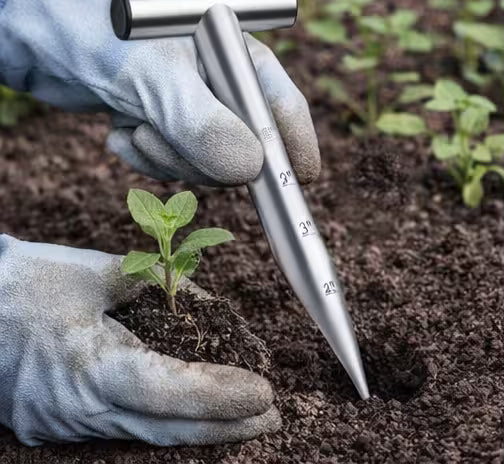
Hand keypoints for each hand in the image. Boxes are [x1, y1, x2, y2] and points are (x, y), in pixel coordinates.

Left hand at [0, 0, 318, 186]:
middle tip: (160, 135)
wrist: (34, 33)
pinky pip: (169, 162)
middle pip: (243, 145)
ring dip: (164, 155)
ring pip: (203, 160)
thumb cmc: (95, 32)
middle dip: (201, 154)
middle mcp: (220, 78)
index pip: (280, 103)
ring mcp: (190, 101)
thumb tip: (251, 170)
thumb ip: (201, 123)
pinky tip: (120, 128)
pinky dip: (142, 155)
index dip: (293, 143)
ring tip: (132, 122)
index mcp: (235, 52)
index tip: (300, 182)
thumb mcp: (152, 77)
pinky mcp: (161, 119)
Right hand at [0, 237, 277, 445]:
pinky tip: (191, 417)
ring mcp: (62, 424)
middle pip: (163, 426)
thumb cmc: (28, 283)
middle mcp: (77, 409)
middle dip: (223, 426)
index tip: (264, 393)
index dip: (219, 397)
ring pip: (143, 434)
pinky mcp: (54, 424)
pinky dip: (161, 423)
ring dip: (197, 429)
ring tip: (247, 420)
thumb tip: (207, 306)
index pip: (169, 391)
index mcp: (89, 366)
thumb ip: (159, 287)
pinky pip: (119, 429)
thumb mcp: (100, 272)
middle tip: (272, 416)